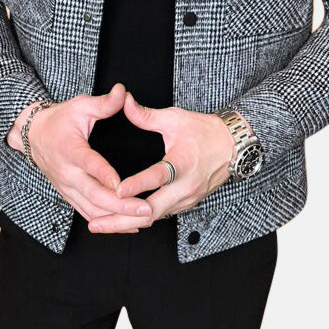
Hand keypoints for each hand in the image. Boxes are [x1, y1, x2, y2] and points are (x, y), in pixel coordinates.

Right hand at [6, 83, 152, 231]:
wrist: (33, 135)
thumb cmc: (60, 119)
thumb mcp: (80, 106)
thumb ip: (103, 103)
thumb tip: (123, 92)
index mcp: (70, 149)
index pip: (88, 164)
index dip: (103, 174)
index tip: (120, 184)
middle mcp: (67, 173)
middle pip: (93, 194)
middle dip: (120, 205)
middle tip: (145, 209)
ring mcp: (67, 187)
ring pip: (92, 209)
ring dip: (117, 218)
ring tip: (144, 219)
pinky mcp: (69, 195)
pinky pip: (88, 213)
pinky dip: (108, 222)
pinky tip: (129, 226)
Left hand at [86, 91, 236, 232]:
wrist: (233, 146)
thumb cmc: (204, 131)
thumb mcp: (175, 118)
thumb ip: (146, 115)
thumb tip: (124, 102)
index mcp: (183, 162)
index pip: (158, 176)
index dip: (137, 184)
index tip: (117, 190)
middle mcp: (186, 185)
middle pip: (152, 210)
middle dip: (121, 219)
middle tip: (95, 223)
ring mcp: (187, 198)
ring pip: (154, 217)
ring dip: (127, 223)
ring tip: (100, 225)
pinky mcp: (186, 204)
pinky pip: (161, 216)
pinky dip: (140, 220)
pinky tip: (120, 222)